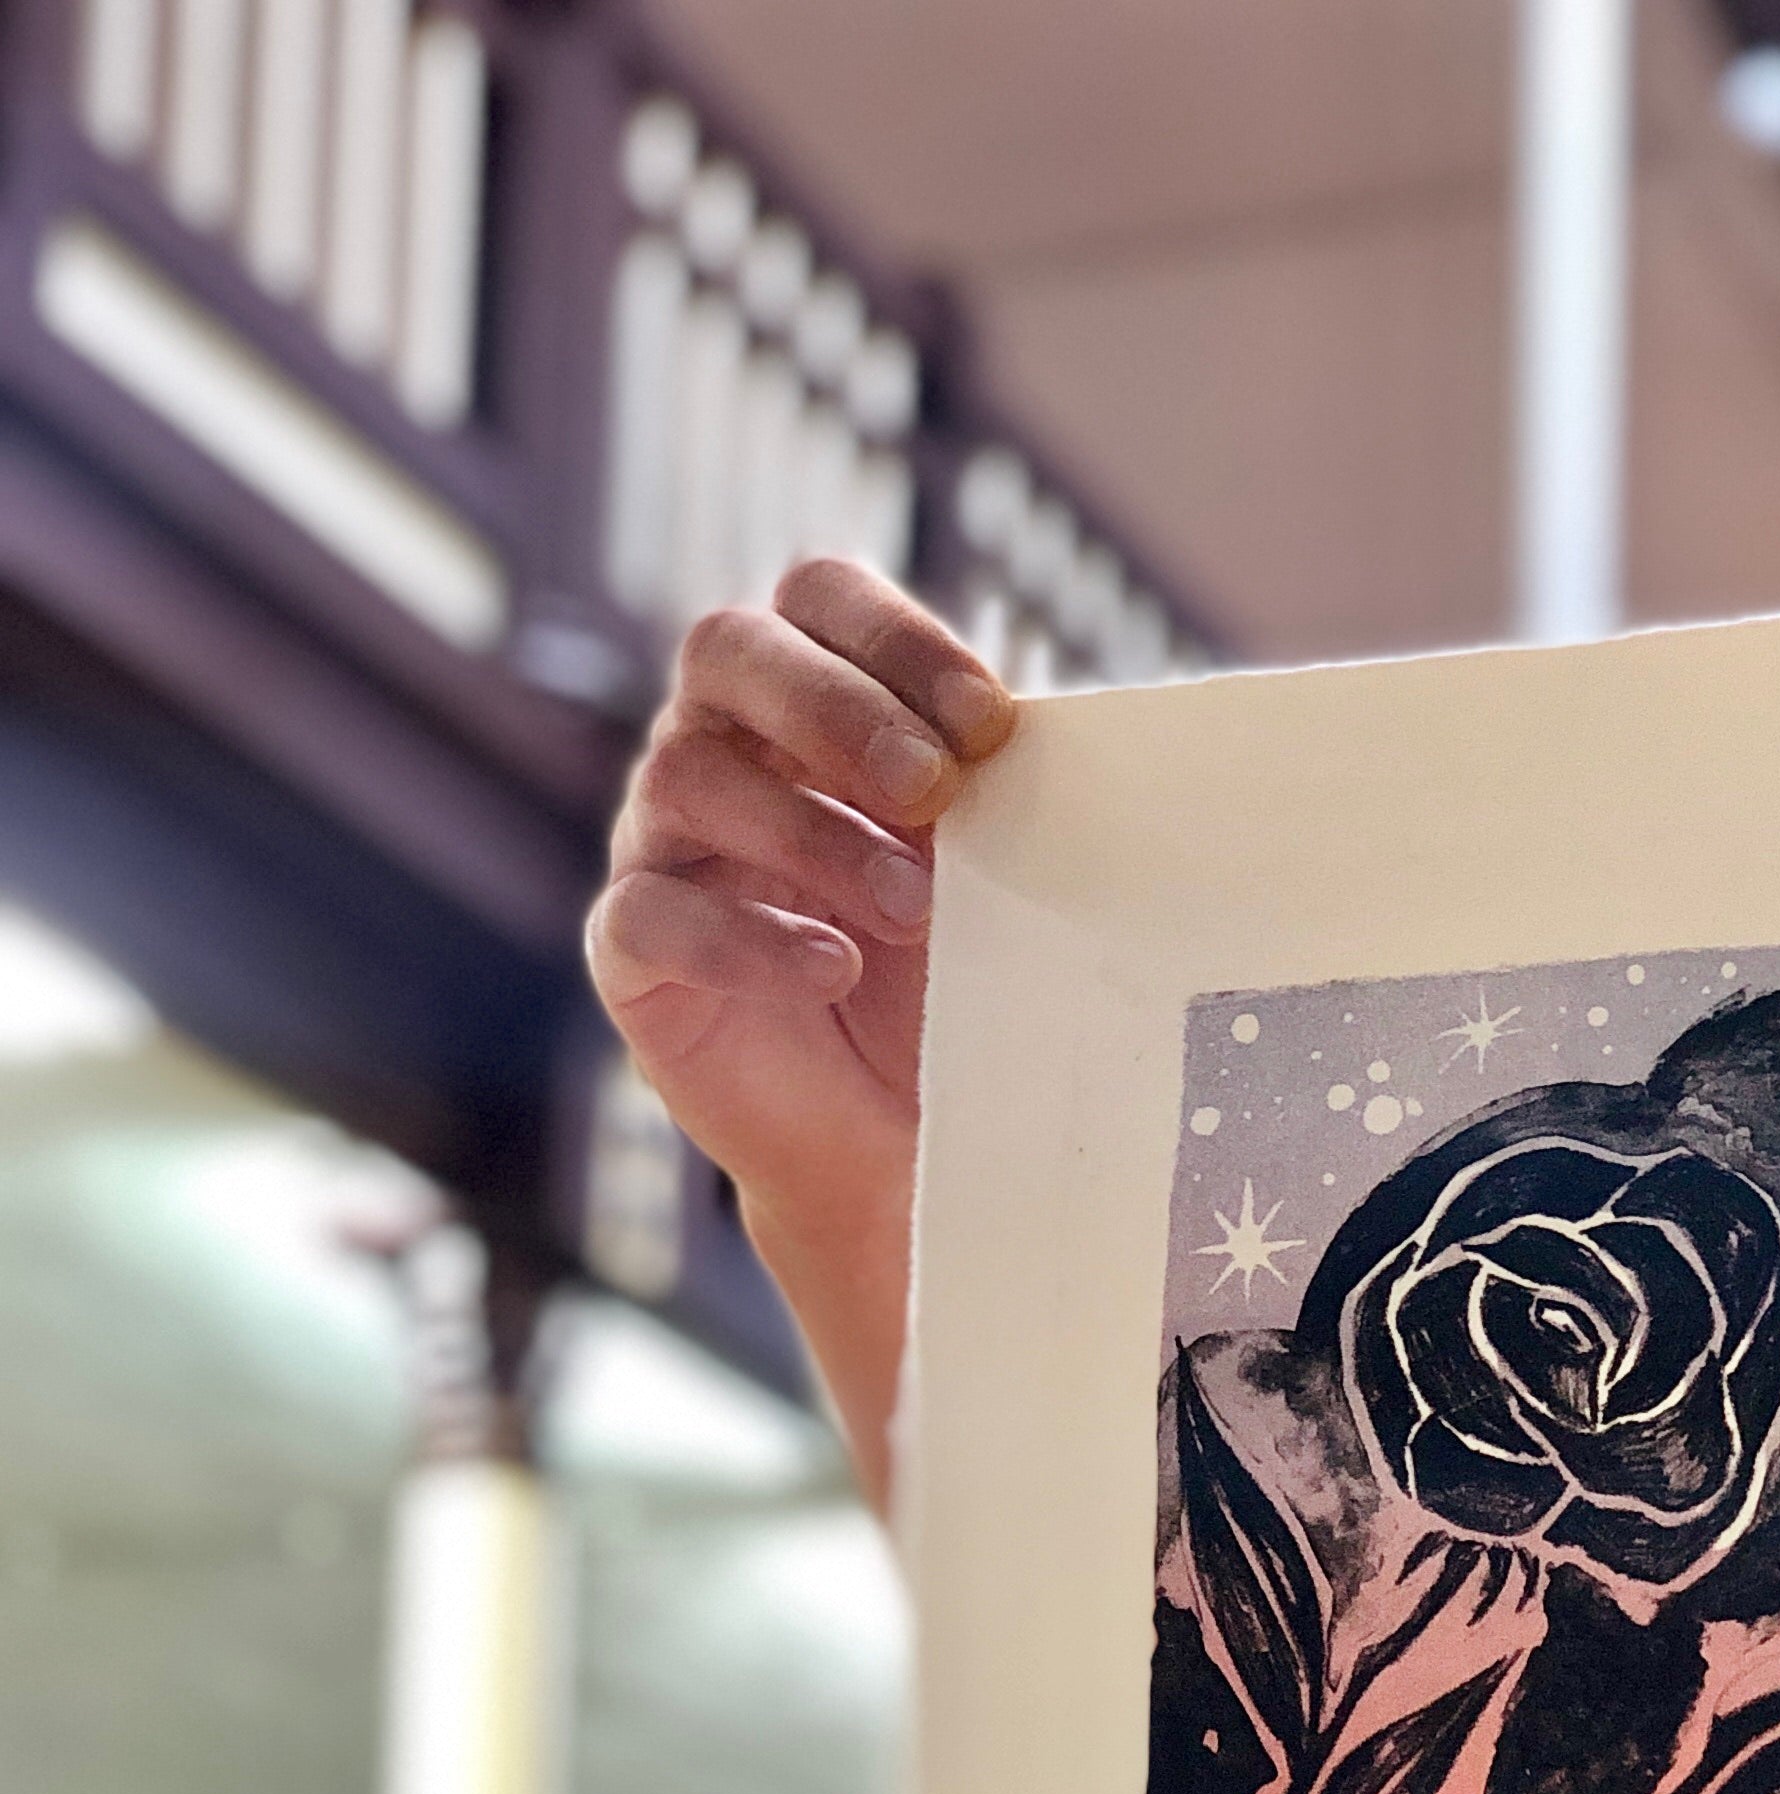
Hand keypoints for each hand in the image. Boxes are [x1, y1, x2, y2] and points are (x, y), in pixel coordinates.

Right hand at [586, 559, 1017, 1501]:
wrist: (898, 1136)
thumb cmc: (950, 980)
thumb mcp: (995, 873)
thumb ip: (1006, 794)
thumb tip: (1072, 739)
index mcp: (803, 697)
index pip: (818, 596)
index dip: (897, 638)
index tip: (990, 724)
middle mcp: (716, 747)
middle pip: (728, 649)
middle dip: (841, 711)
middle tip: (937, 792)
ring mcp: (660, 843)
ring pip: (690, 775)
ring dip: (817, 833)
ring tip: (915, 909)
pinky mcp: (631, 951)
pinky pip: (652, 914)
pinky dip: (750, 939)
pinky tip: (832, 969)